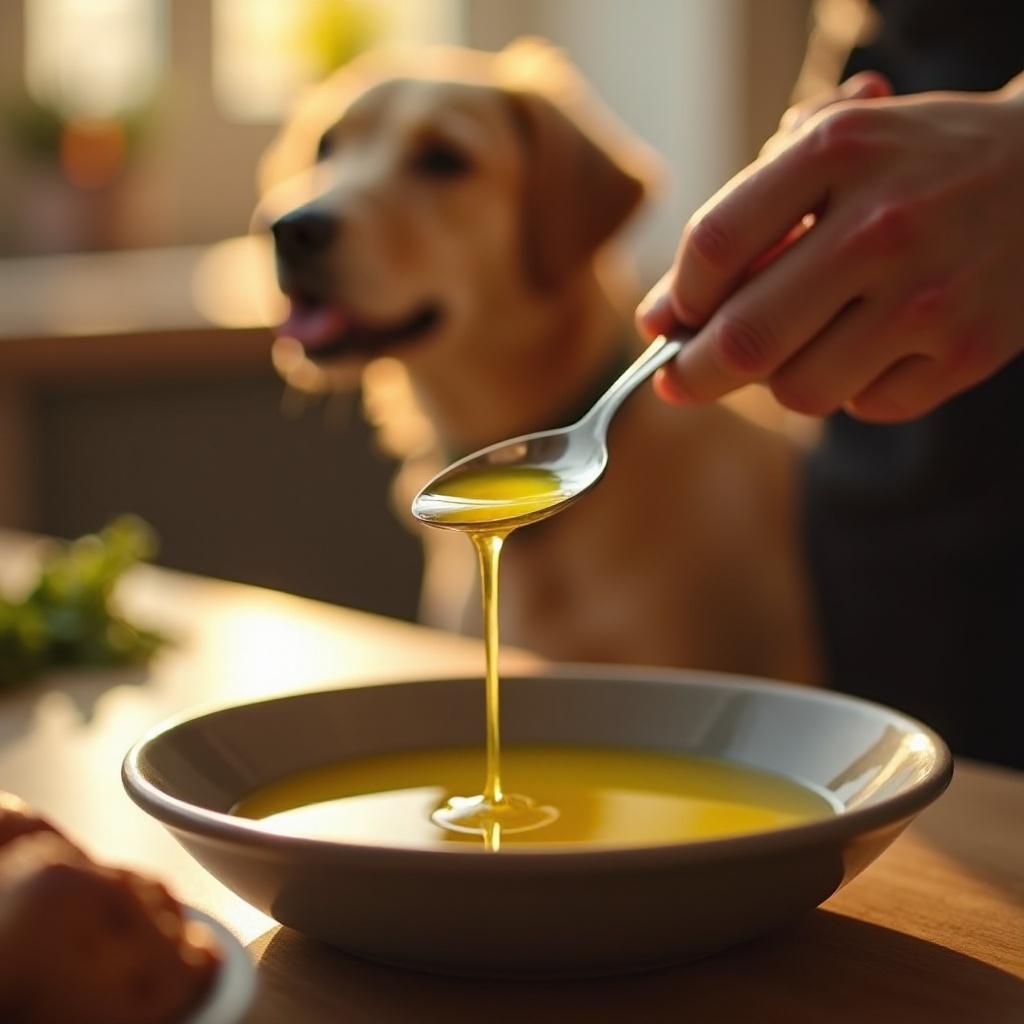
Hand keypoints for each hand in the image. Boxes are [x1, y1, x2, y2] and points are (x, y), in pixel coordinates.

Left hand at [638, 72, 1023, 421]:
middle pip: (744, 339)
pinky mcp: (966, 351)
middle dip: (692, 374)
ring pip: (798, 389)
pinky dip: (852, 389)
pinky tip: (875, 346)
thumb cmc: (912, 167)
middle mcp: (881, 226)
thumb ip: (744, 220)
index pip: (715, 245)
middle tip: (678, 380)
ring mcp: (928, 295)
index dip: (677, 296)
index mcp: (837, 152)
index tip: (672, 317)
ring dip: (782, 379)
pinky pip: (863, 406)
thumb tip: (661, 316)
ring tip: (807, 342)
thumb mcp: (831, 153)